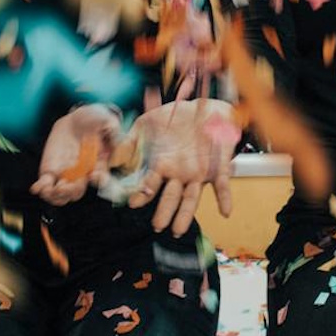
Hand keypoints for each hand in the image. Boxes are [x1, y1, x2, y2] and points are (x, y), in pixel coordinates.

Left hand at [32, 104, 122, 204]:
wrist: (76, 119)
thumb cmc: (94, 120)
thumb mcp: (107, 121)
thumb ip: (113, 130)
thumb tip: (115, 140)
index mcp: (98, 166)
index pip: (100, 180)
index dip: (98, 180)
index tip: (94, 174)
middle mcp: (82, 174)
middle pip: (77, 192)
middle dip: (71, 192)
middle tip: (65, 185)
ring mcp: (66, 174)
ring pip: (61, 194)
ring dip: (55, 195)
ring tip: (50, 189)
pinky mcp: (51, 170)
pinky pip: (46, 184)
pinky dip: (41, 188)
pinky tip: (37, 187)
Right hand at [127, 99, 241, 235]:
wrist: (202, 106)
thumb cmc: (174, 117)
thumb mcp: (146, 125)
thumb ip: (129, 142)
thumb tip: (111, 160)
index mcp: (162, 166)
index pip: (150, 186)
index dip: (142, 195)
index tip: (133, 204)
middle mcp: (179, 174)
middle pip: (170, 198)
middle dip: (164, 212)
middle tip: (157, 226)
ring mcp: (198, 173)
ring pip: (191, 198)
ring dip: (186, 214)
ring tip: (178, 230)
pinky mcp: (218, 167)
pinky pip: (222, 185)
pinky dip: (224, 198)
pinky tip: (224, 211)